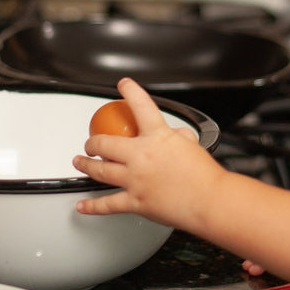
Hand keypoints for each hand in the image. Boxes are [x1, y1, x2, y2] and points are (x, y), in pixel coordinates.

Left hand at [73, 78, 226, 228]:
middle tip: (90, 143)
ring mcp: (135, 179)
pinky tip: (82, 204)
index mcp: (158, 137)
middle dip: (92, 142)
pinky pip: (107, 204)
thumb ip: (178, 136)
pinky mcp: (135, 202)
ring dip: (86, 165)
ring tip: (80, 162)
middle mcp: (141, 156)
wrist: (209, 200)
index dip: (130, 91)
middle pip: (105, 143)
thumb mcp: (192, 144)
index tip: (123, 85)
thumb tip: (173, 135)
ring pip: (100, 170)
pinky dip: (92, 205)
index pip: (141, 105)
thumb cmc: (204, 176)